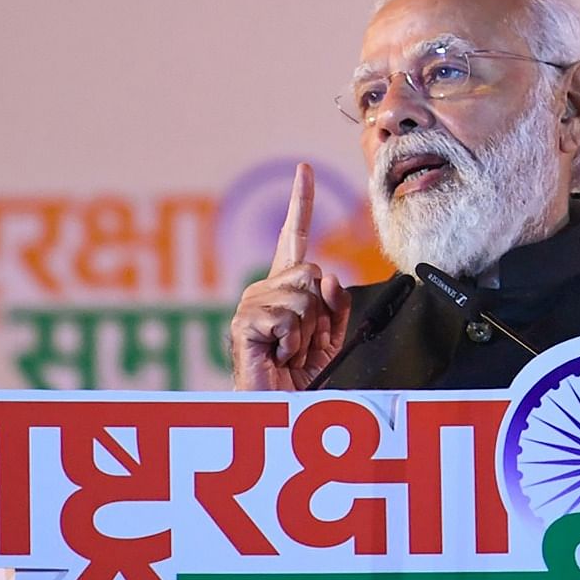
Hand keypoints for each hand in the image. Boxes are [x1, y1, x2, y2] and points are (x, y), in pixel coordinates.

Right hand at [230, 163, 350, 389]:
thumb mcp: (330, 337)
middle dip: (320, 314)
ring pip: (302, 296)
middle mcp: (264, 290)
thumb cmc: (300, 376)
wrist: (278, 408)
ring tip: (289, 353)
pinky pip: (287, 317)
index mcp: (286, 289)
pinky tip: (276, 356)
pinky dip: (291, 342)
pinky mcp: (243, 322)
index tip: (304, 170)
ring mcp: (250, 304)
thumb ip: (336, 305)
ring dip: (306, 332)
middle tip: (304, 344)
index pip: (294, 238)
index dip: (300, 203)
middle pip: (311, 273)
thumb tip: (328, 277)